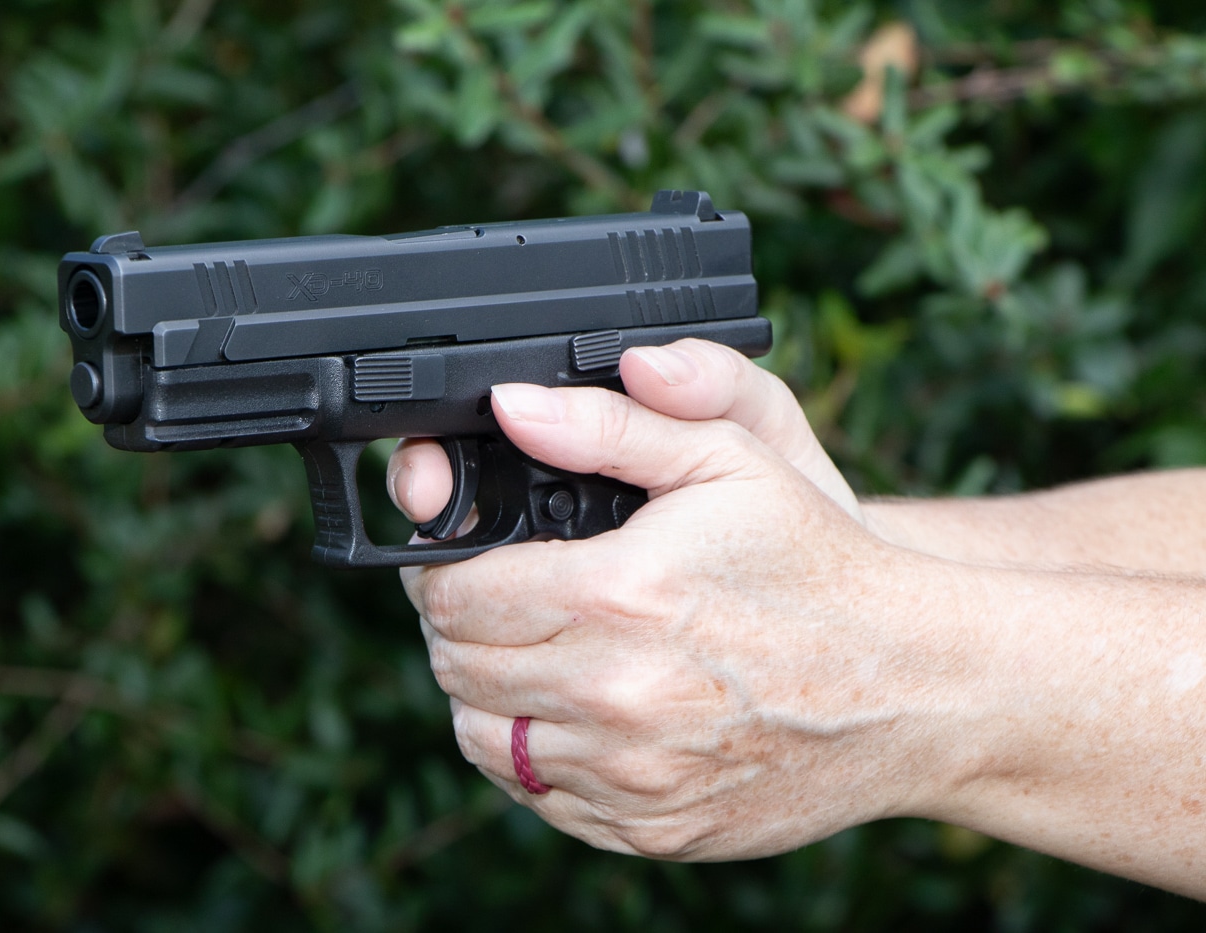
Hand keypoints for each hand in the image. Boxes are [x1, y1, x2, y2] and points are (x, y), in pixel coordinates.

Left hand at [396, 361, 968, 859]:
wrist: (917, 687)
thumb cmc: (821, 566)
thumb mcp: (729, 458)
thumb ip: (606, 425)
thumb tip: (513, 407)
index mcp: (618, 597)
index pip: (454, 596)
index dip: (443, 570)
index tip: (465, 557)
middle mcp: (614, 696)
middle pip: (457, 667)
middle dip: (461, 626)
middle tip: (502, 599)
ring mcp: (632, 775)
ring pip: (484, 739)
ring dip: (489, 693)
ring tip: (535, 651)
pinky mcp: (651, 829)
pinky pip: (541, 798)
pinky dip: (538, 755)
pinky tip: (580, 712)